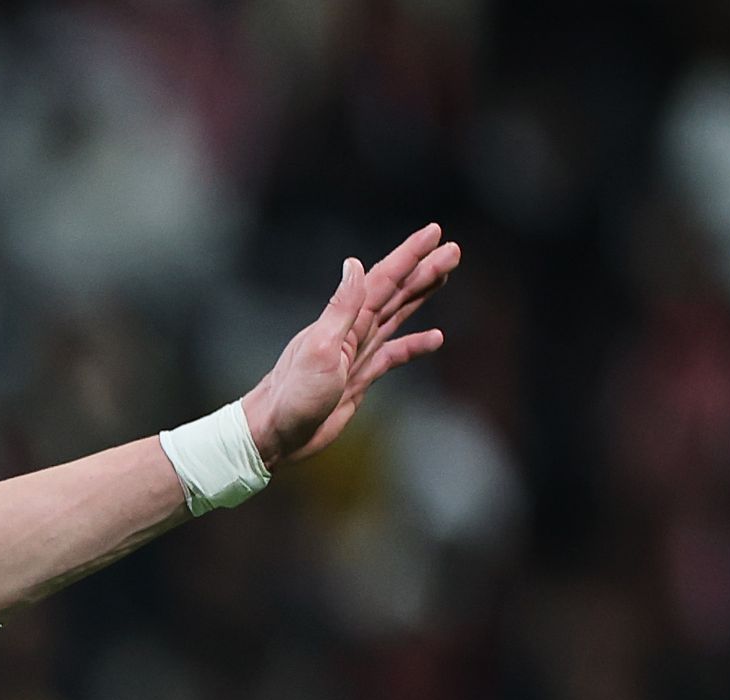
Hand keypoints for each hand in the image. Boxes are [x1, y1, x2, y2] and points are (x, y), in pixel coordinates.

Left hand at [244, 223, 458, 465]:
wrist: (275, 436)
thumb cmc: (292, 395)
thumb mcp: (319, 348)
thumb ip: (341, 308)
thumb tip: (354, 264)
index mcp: (343, 321)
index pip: (383, 279)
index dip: (409, 255)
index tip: (434, 232)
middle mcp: (351, 332)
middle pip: (395, 293)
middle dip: (423, 270)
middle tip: (454, 249)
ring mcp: (356, 354)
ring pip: (396, 317)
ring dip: (420, 296)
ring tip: (445, 276)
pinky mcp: (360, 378)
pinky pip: (393, 356)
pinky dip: (413, 346)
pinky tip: (435, 338)